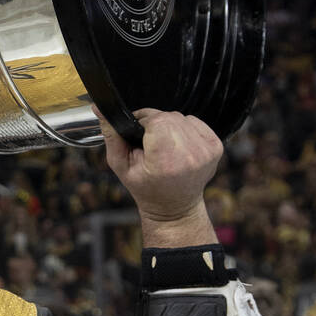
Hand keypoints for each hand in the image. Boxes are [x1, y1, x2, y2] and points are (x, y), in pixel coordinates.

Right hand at [97, 107, 221, 220]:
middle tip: (149, 142)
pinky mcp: (216, 146)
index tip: (140, 136)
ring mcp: (206, 151)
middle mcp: (191, 155)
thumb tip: (99, 109)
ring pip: (181, 117)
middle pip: (169, 117)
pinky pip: (194, 121)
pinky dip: (184, 128)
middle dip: (155, 124)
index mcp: (167, 162)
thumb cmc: (146, 187)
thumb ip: (111, 135)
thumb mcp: (120, 164)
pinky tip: (177, 145)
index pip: (156, 120)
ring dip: (169, 126)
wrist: (174, 206)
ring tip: (163, 145)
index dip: (144, 123)